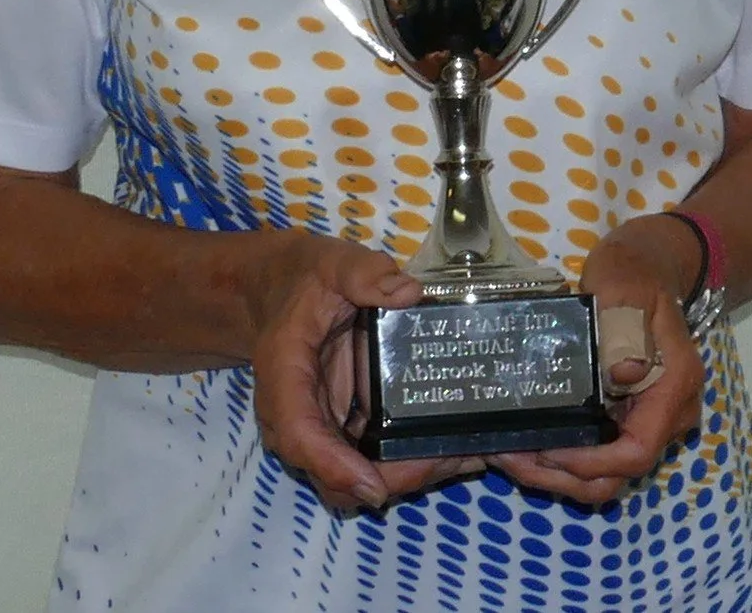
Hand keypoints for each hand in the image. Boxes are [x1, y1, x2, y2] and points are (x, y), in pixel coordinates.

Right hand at [246, 232, 484, 511]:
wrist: (279, 292)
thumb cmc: (302, 279)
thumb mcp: (330, 264)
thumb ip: (363, 273)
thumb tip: (408, 293)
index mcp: (286, 375)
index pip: (300, 434)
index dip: (334, 465)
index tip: (374, 487)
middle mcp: (297, 417)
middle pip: (333, 476)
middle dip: (393, 478)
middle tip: (455, 459)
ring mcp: (321, 429)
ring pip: (356, 481)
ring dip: (410, 477)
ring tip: (471, 455)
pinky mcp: (344, 431)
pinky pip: (372, 464)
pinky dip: (413, 463)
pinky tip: (461, 448)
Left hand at [487, 219, 703, 504]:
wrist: (646, 264)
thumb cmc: (633, 273)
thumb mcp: (625, 290)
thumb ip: (626, 330)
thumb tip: (624, 374)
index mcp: (672, 386)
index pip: (638, 450)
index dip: (593, 463)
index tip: (549, 451)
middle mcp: (668, 414)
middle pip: (620, 473)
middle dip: (566, 477)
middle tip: (513, 460)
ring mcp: (649, 417)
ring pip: (608, 472)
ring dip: (559, 474)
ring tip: (510, 456)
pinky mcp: (628, 414)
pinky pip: (599, 451)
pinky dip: (565, 455)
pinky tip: (527, 442)